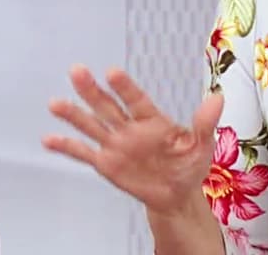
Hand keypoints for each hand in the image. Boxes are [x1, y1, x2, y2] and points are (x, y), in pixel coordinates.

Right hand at [42, 65, 223, 216]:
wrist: (176, 195)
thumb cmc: (188, 165)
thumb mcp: (201, 145)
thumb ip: (204, 123)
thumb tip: (218, 98)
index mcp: (151, 120)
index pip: (135, 100)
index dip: (124, 87)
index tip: (112, 73)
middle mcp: (129, 128)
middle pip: (107, 106)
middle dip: (91, 90)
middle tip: (77, 71)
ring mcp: (115, 145)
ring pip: (91, 125)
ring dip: (74, 114)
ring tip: (55, 103)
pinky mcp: (106, 163)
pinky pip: (84, 153)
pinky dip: (67, 147)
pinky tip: (49, 139)